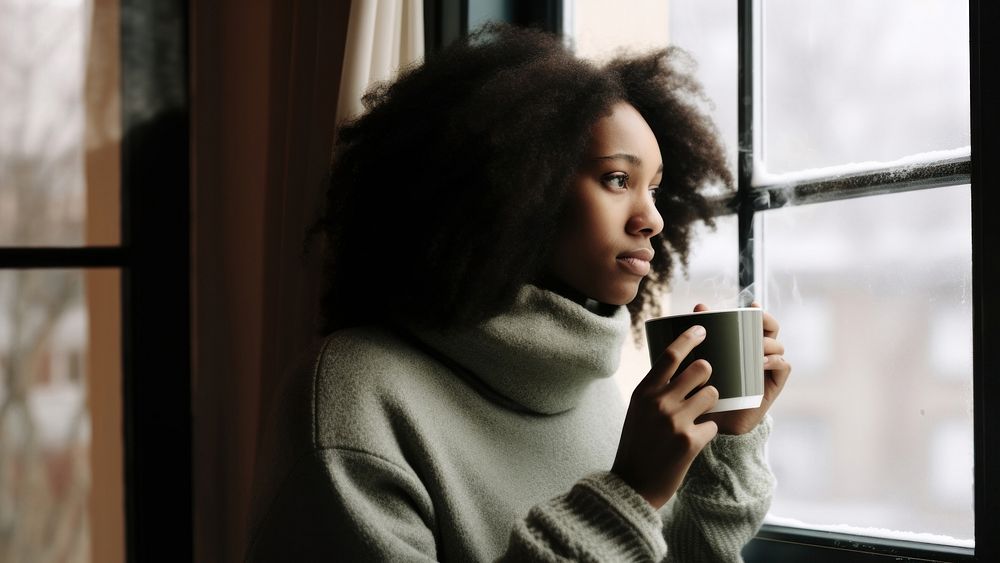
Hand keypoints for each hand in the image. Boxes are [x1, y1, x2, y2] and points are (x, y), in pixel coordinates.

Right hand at [612, 325, 720, 508]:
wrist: (632, 486)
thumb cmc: (637, 445)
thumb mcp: (637, 411)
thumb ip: (654, 390)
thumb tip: (678, 366)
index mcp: (643, 392)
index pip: (670, 354)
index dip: (689, 338)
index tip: (702, 328)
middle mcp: (658, 402)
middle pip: (700, 369)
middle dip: (706, 374)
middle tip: (703, 384)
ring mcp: (675, 421)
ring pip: (711, 393)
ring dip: (710, 403)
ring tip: (698, 416)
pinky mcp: (690, 441)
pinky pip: (713, 424)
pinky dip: (707, 432)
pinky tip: (693, 443)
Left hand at [696, 301, 791, 434]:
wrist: (712, 420)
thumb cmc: (704, 387)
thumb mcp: (700, 359)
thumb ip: (701, 333)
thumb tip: (700, 306)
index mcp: (743, 344)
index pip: (758, 322)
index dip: (759, 312)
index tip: (752, 306)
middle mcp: (758, 354)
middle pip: (772, 330)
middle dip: (767, 322)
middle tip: (756, 321)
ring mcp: (767, 369)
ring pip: (778, 346)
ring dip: (769, 342)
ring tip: (755, 346)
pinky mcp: (772, 385)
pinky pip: (784, 366)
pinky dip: (776, 360)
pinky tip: (762, 362)